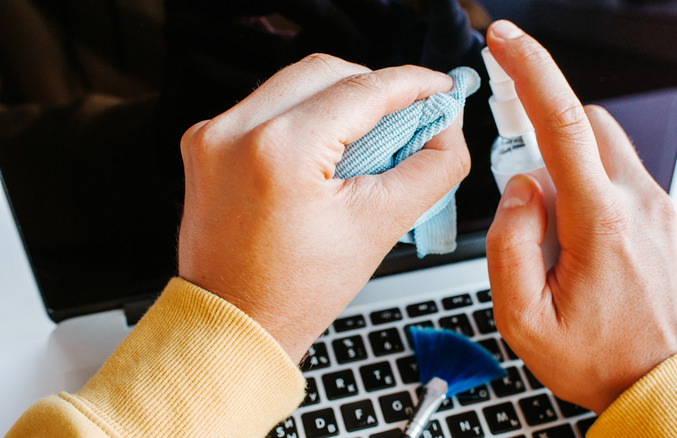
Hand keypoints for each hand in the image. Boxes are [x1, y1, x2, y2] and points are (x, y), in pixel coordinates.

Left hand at [177, 54, 469, 361]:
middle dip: (375, 86)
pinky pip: (268, 105)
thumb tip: (448, 127)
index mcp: (280, 151)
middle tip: (409, 114)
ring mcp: (213, 134)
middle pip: (327, 72)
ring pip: (295, 83)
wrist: (235, 323)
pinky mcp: (205, 143)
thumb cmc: (296, 292)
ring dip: (340, 97)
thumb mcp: (381, 227)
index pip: (362, 90)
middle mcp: (236, 131)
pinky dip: (306, 113)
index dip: (412, 83)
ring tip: (371, 135)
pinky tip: (328, 146)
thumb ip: (432, 168)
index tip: (439, 88)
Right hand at [484, 21, 676, 413]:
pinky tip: (572, 232)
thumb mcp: (523, 320)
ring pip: (602, 142)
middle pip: (585, 121)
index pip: (562, 125)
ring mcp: (654, 206)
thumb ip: (509, 245)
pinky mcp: (659, 214)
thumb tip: (518, 188)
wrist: (661, 381)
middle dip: (541, 128)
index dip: (530, 71)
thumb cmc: (597, 357)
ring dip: (563, 160)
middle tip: (517, 174)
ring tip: (547, 224)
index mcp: (601, 223)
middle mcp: (637, 202)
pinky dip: (584, 180)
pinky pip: (616, 170)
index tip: (506, 41)